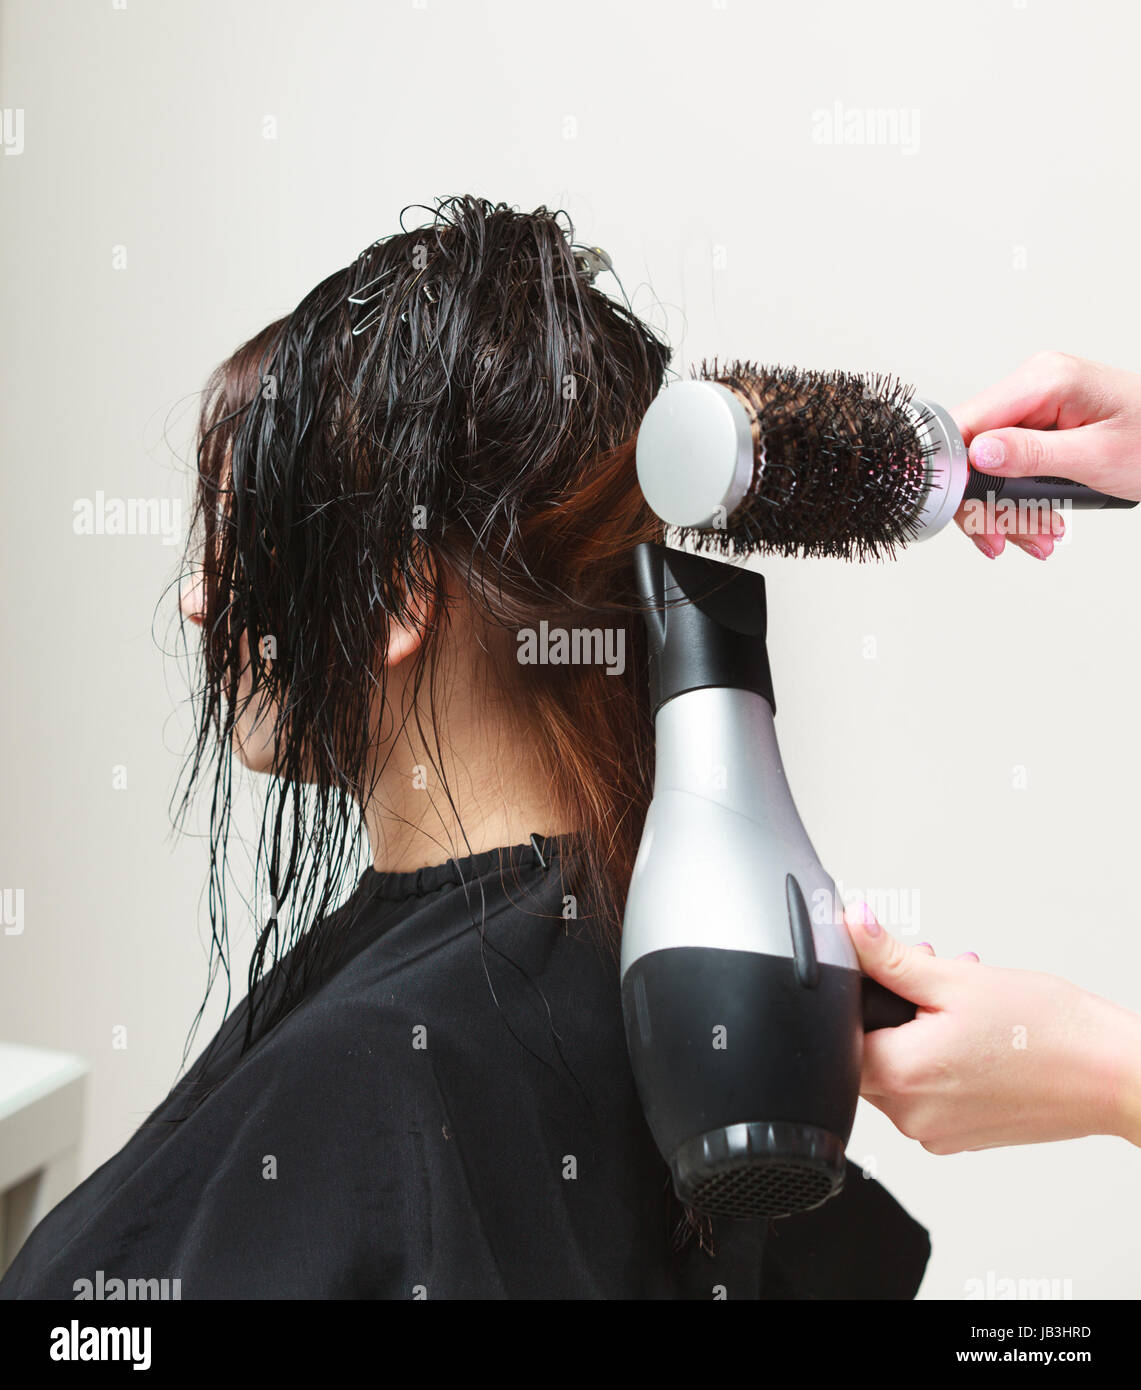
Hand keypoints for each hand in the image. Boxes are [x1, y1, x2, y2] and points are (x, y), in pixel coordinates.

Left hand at [843, 901, 1140, 1151]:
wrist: (1113, 1075)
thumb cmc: (1050, 1032)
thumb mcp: (956, 980)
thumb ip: (891, 956)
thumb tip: (851, 926)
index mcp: (902, 1077)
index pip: (841, 1036)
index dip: (857, 997)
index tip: (878, 972)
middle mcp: (912, 1115)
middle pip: (869, 1052)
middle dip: (892, 1007)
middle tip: (928, 971)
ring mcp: (938, 1131)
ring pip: (901, 1070)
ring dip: (918, 1028)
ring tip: (960, 994)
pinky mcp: (961, 1136)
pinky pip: (929, 1092)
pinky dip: (940, 1058)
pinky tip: (972, 1029)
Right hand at [950, 351, 1140, 559]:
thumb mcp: (1096, 456)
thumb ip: (1032, 454)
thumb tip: (978, 453)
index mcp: (1042, 381)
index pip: (967, 423)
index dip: (954, 471)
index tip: (960, 510)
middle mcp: (1033, 387)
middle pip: (974, 451)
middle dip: (988, 502)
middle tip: (1001, 538)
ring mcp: (1036, 406)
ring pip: (991, 466)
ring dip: (1008, 510)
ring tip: (1038, 537)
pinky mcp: (1042, 425)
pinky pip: (1012, 466)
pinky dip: (1023, 501)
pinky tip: (1042, 523)